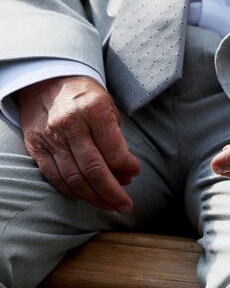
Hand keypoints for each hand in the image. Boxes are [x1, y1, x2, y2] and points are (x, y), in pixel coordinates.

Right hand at [17, 76, 138, 212]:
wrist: (47, 81)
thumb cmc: (85, 96)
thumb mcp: (108, 106)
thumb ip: (116, 138)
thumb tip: (125, 173)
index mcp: (94, 111)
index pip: (114, 150)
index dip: (127, 167)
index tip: (135, 173)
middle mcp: (71, 125)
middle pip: (94, 169)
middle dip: (112, 192)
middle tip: (126, 205)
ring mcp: (51, 137)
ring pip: (73, 177)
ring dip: (94, 197)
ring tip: (109, 205)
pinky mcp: (36, 147)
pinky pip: (54, 176)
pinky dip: (70, 190)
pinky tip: (84, 196)